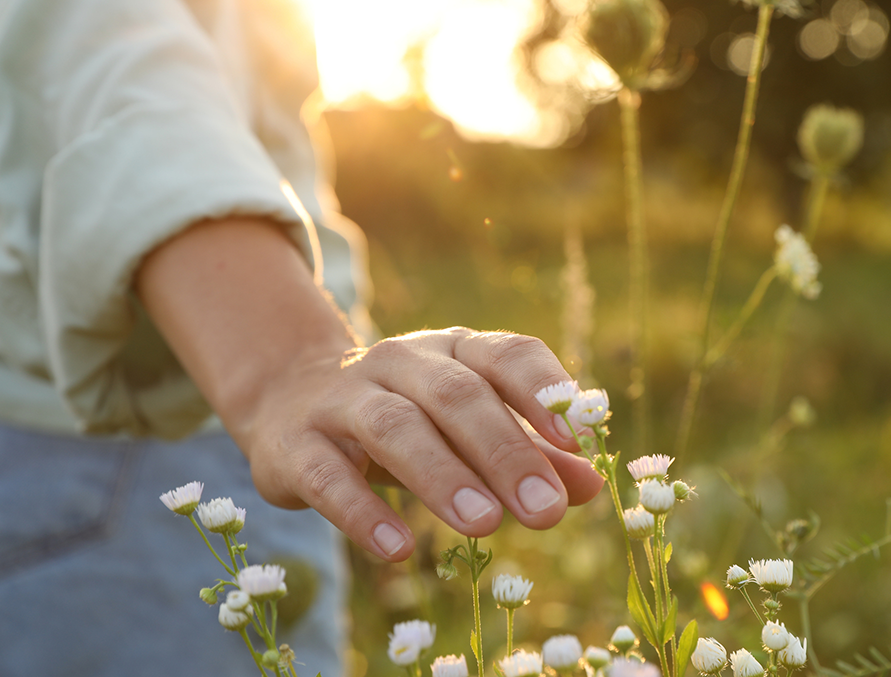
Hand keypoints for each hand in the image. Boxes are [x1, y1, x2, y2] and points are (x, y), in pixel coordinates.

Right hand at [241, 327, 603, 560]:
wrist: (288, 400)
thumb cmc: (405, 418)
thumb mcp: (466, 428)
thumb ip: (528, 452)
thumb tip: (592, 486)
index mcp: (453, 351)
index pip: (506, 354)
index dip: (543, 392)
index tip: (577, 443)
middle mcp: (400, 361)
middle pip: (456, 396)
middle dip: (504, 452)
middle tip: (544, 510)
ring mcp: (343, 398)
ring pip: (394, 427)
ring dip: (442, 475)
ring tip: (485, 524)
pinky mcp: (296, 443)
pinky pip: (329, 476)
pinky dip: (362, 512)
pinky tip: (397, 550)